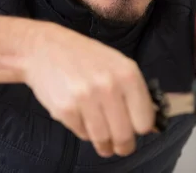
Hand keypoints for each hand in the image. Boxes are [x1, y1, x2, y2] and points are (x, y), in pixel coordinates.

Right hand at [23, 23, 153, 157]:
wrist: (44, 49)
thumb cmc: (85, 57)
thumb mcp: (117, 65)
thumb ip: (135, 93)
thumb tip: (150, 126)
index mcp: (128, 74)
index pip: (145, 121)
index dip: (140, 128)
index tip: (136, 129)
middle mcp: (109, 86)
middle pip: (125, 136)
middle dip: (123, 145)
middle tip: (121, 146)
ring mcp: (86, 99)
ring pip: (103, 140)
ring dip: (104, 145)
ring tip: (103, 141)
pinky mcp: (65, 110)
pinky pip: (82, 134)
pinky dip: (83, 131)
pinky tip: (81, 116)